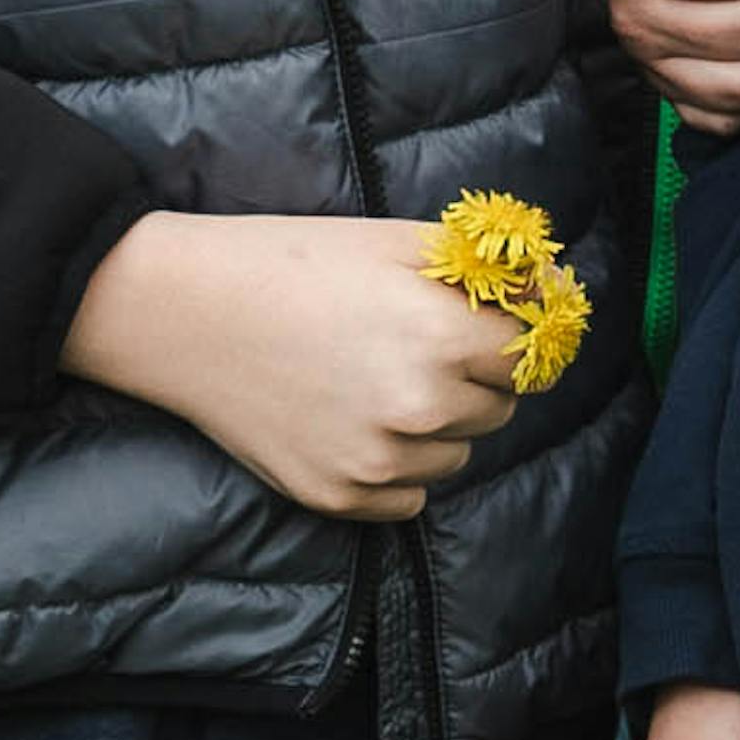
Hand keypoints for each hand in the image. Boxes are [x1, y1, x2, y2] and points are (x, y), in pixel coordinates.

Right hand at [62, 207, 533, 517]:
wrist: (183, 312)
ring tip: (370, 379)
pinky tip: (348, 420)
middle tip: (408, 343)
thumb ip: (486, 269)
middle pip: (499, 408)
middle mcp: (419, 407)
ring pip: (455, 455)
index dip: (504, 334)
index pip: (529, 355)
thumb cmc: (292, 261)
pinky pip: (410, 498)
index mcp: (442, 336)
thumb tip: (556, 292)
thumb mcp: (395, 241)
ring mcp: (377, 462)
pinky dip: (395, 468)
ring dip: (434, 426)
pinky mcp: (339, 498)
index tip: (474, 322)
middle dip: (471, 378)